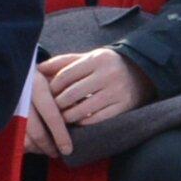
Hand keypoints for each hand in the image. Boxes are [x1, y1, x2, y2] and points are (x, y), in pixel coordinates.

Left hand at [38, 47, 152, 135]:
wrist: (143, 73)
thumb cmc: (107, 66)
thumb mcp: (89, 58)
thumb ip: (64, 62)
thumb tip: (38, 68)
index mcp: (98, 59)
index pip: (65, 76)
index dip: (52, 88)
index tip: (48, 94)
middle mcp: (108, 74)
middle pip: (70, 95)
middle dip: (58, 104)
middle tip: (53, 109)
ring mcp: (117, 92)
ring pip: (81, 110)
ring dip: (67, 116)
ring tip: (63, 117)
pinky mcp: (124, 107)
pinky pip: (95, 120)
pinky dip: (83, 122)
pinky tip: (78, 120)